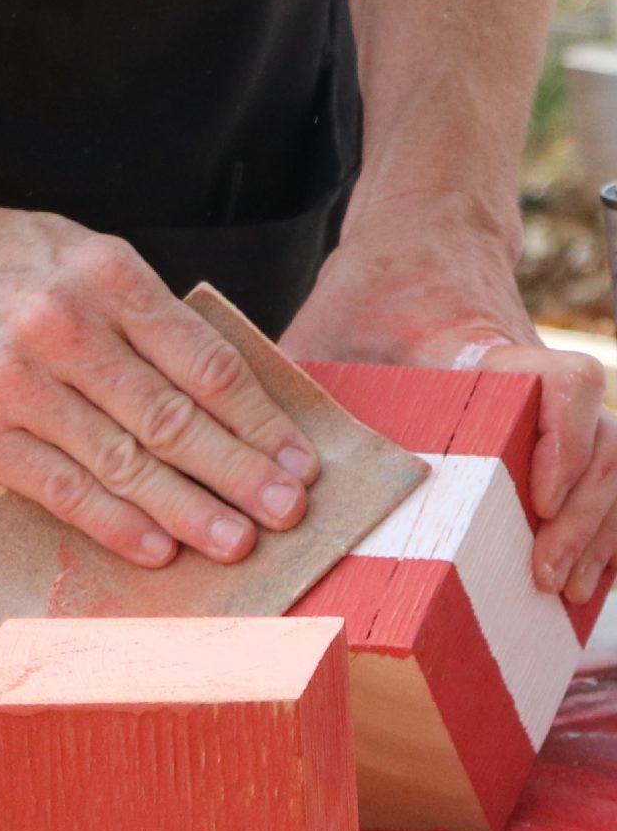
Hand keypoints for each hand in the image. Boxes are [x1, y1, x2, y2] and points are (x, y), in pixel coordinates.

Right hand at [0, 203, 319, 566]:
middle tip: (288, 512)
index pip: (204, 362)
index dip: (259, 419)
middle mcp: (65, 327)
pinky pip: (60, 487)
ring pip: (123, 460)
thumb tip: (218, 391)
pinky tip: (156, 549)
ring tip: (237, 541)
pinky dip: (114, 523)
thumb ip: (143, 314)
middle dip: (240, 471)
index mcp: (106, 275)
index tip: (297, 458)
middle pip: (173, 417)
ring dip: (188, 509)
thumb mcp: (79, 255)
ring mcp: (16, 382)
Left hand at [281, 189, 615, 603]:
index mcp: (480, 352)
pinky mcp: (541, 417)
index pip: (562, 383)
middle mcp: (529, 374)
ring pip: (614, 457)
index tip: (536, 497)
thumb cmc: (367, 289)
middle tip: (542, 576)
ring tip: (562, 587)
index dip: (566, 442)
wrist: (418, 242)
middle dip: (586, 516)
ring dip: (600, 526)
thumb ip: (290, 394)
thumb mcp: (319, 333)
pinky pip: (597, 464)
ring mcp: (543, 398)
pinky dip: (599, 518)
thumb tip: (249, 477)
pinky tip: (580, 568)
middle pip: (606, 438)